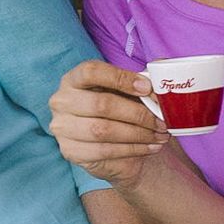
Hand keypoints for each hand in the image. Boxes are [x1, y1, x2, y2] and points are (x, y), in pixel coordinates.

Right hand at [50, 61, 171, 189]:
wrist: (114, 146)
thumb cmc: (121, 110)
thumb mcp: (131, 91)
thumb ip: (145, 79)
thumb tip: (161, 73)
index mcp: (73, 78)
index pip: (92, 72)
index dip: (121, 78)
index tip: (148, 88)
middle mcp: (61, 101)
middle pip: (101, 104)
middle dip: (138, 114)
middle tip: (162, 120)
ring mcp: (62, 128)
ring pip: (103, 130)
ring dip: (138, 134)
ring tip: (161, 135)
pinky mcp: (71, 151)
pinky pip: (104, 151)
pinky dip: (133, 150)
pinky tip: (151, 147)